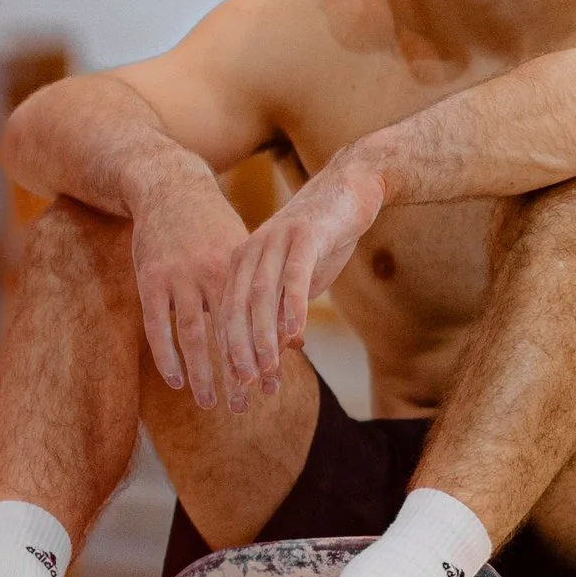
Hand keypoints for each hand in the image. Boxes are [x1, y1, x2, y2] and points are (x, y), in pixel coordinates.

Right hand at [130, 175, 254, 409]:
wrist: (170, 188)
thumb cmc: (212, 226)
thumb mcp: (243, 252)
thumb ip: (264, 295)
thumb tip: (295, 341)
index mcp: (239, 269)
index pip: (254, 323)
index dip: (261, 357)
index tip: (269, 389)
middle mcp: (211, 274)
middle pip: (226, 335)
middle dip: (235, 374)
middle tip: (242, 407)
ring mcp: (178, 277)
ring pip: (192, 335)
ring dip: (202, 373)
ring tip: (210, 402)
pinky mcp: (150, 279)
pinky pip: (157, 327)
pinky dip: (166, 356)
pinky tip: (175, 381)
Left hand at [219, 157, 385, 400]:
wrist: (348, 191)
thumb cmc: (320, 240)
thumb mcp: (295, 280)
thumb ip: (281, 310)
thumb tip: (277, 349)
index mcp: (242, 261)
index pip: (228, 312)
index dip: (231, 351)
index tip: (237, 385)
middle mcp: (252, 250)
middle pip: (237, 307)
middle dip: (240, 350)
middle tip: (246, 385)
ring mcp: (276, 240)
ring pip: (261, 295)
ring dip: (263, 335)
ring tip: (267, 367)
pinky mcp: (305, 234)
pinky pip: (294, 274)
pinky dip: (293, 304)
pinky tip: (297, 331)